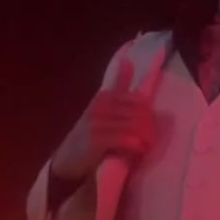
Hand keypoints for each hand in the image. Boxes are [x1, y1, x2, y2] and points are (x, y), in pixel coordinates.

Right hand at [53, 59, 156, 179]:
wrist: (67, 158)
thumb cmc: (90, 132)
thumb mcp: (104, 106)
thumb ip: (118, 86)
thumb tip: (128, 61)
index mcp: (105, 96)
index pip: (139, 100)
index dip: (149, 114)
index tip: (151, 125)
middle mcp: (100, 106)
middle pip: (139, 113)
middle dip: (150, 126)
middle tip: (152, 138)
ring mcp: (96, 123)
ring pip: (134, 126)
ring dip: (145, 137)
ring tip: (146, 145)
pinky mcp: (95, 140)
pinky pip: (124, 139)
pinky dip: (135, 145)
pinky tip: (138, 150)